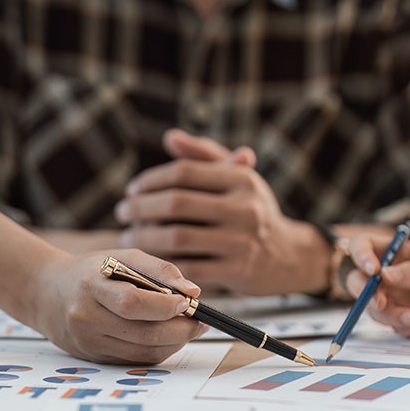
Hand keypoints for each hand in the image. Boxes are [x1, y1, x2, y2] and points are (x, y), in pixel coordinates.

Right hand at [30, 249, 206, 364]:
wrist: (46, 293)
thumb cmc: (90, 271)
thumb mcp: (121, 257)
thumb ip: (158, 270)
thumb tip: (193, 291)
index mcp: (91, 286)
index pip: (132, 303)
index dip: (165, 306)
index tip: (187, 302)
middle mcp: (86, 318)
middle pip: (143, 333)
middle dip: (180, 330)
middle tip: (199, 322)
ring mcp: (89, 342)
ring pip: (143, 352)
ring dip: (174, 343)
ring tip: (187, 328)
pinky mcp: (94, 358)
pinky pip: (135, 361)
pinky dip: (158, 351)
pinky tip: (167, 337)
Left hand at [116, 130, 329, 295]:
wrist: (288, 256)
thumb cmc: (252, 211)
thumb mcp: (237, 179)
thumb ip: (204, 155)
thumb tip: (171, 137)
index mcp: (241, 179)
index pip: (184, 172)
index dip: (151, 180)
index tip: (132, 190)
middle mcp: (245, 208)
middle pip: (177, 203)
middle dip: (141, 208)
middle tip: (122, 213)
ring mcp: (242, 242)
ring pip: (177, 237)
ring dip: (145, 237)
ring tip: (128, 236)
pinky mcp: (237, 272)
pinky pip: (188, 268)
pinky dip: (163, 264)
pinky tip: (149, 261)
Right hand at [345, 236, 409, 335]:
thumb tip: (383, 274)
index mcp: (396, 253)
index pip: (363, 247)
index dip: (360, 256)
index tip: (373, 270)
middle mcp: (389, 276)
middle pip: (357, 281)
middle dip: (364, 294)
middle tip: (380, 303)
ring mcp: (395, 298)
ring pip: (373, 309)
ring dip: (390, 315)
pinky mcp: (403, 320)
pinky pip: (392, 326)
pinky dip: (404, 326)